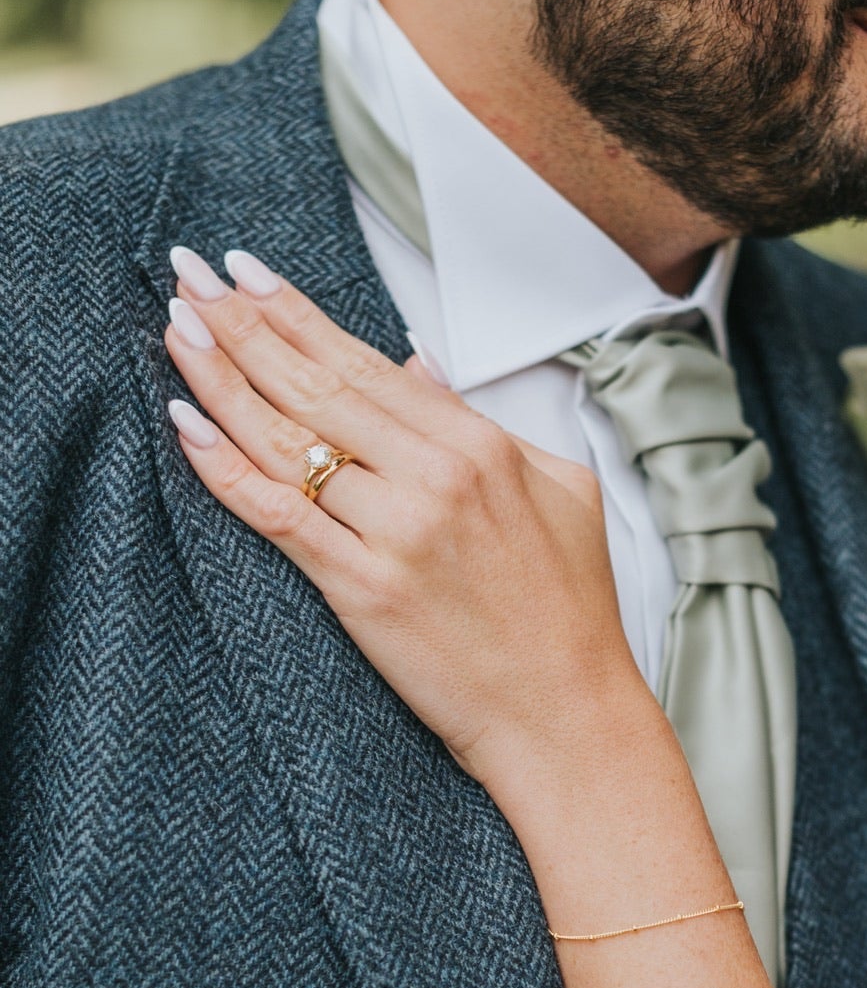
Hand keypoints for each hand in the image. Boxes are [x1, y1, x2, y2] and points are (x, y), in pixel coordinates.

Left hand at [162, 247, 647, 807]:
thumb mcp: (557, 489)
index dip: (296, 314)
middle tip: (189, 278)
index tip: (245, 274)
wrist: (568, 713)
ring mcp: (398, 533)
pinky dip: (226, 468)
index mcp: (480, 445)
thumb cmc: (570, 611)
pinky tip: (186, 424)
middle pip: (315, 385)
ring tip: (175, 331)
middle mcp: (436, 478)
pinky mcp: (365, 591)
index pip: (366, 362)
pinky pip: (278, 516)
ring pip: (288, 439)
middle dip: (243, 326)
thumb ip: (481, 423)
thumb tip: (416, 366)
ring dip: (221, 379)